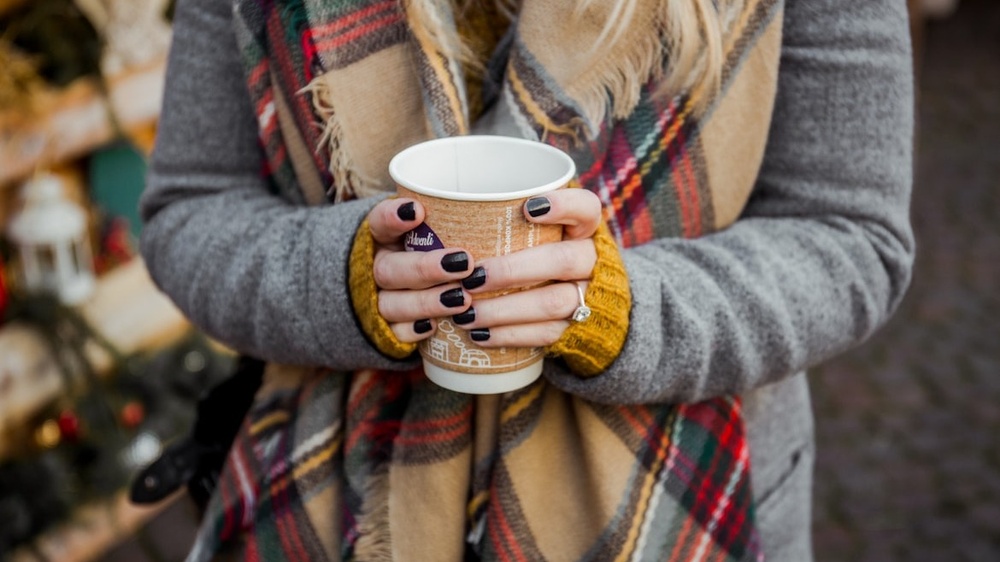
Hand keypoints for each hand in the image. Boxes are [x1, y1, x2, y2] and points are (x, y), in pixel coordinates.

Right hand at [366, 198, 476, 341]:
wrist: (397, 290)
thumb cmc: (430, 251)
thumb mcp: (437, 230)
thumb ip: (459, 220)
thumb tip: (523, 208)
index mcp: (384, 238)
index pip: (378, 222)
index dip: (392, 217)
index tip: (418, 210)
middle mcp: (377, 267)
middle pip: (388, 269)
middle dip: (426, 267)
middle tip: (465, 263)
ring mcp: (378, 299)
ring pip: (391, 303)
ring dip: (426, 302)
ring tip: (461, 299)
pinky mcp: (385, 329)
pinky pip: (393, 333)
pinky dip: (412, 330)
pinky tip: (433, 327)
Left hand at [449, 188, 601, 347]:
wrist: (587, 300)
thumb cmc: (542, 251)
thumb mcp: (536, 229)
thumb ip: (505, 220)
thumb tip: (432, 211)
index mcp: (585, 227)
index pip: (586, 208)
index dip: (563, 206)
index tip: (528, 208)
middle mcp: (592, 260)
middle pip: (562, 260)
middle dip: (513, 270)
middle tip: (471, 277)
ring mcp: (588, 296)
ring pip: (553, 303)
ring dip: (504, 309)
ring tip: (466, 313)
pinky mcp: (577, 328)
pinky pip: (547, 334)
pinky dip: (510, 335)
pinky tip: (479, 334)